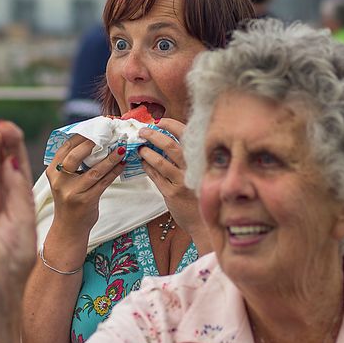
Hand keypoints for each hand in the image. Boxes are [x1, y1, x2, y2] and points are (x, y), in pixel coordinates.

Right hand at [43, 135, 125, 239]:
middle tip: (108, 134)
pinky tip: (122, 164)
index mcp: (52, 171)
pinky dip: (114, 172)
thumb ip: (72, 163)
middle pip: (75, 156)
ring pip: (94, 170)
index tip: (96, 126)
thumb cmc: (69, 199)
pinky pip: (103, 182)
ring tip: (121, 148)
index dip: (81, 135)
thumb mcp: (63, 180)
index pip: (65, 147)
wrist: (69, 228)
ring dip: (110, 158)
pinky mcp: (86, 200)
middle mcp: (59, 180)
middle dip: (93, 143)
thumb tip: (93, 140)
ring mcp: (72, 191)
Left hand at [138, 119, 207, 248]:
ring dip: (147, 152)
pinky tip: (142, 162)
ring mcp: (181, 181)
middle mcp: (192, 168)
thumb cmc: (200, 192)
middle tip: (143, 132)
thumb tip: (167, 138)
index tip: (159, 121)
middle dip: (153, 135)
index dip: (170, 125)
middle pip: (170, 145)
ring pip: (160, 161)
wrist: (204, 220)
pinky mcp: (171, 193)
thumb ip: (188, 156)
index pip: (186, 134)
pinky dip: (147, 167)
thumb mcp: (200, 171)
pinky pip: (155, 176)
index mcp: (200, 158)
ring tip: (139, 148)